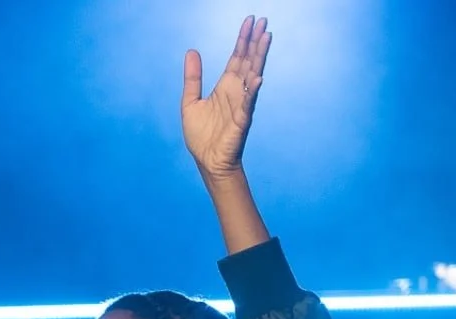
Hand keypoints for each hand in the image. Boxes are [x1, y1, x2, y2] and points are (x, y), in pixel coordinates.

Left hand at [181, 16, 270, 182]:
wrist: (207, 160)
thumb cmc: (201, 135)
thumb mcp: (190, 102)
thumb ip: (192, 77)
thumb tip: (192, 51)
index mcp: (225, 86)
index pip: (236, 57)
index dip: (242, 40)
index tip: (249, 21)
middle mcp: (236, 91)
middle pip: (248, 61)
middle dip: (254, 41)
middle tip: (263, 21)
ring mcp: (241, 104)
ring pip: (252, 75)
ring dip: (259, 57)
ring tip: (266, 38)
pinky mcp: (241, 120)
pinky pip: (248, 103)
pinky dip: (253, 90)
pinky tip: (258, 78)